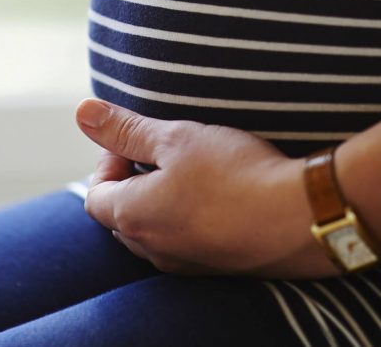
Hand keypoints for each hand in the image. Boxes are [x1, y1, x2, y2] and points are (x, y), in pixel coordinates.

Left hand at [75, 98, 339, 278]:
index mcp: (132, 216)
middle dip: (135, 182)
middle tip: (167, 152)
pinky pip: (189, 243)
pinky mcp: (218, 268)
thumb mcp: (177, 137)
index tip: (140, 139)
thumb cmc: (234, 173)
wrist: (299, 217)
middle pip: (122, 217)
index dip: (110, 160)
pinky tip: (225, 196)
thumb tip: (82, 112)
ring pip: (156, 232)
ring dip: (165, 202)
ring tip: (198, 171)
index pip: (95, 194)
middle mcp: (152, 249)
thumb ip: (127, 128)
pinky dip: (193, 219)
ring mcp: (186, 264)